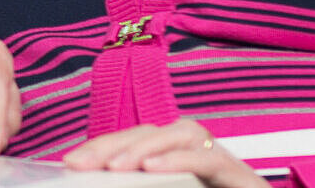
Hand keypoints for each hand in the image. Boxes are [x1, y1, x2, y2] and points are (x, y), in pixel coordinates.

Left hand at [62, 119, 266, 187]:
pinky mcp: (244, 176)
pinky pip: (209, 158)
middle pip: (154, 131)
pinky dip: (179, 160)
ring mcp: (224, 161)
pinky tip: (152, 169)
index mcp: (179, 162)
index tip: (70, 162)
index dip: (102, 147)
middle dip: (114, 144)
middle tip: (78, 163)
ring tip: (115, 167)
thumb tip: (100, 185)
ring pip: (183, 133)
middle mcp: (201, 153)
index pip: (137, 142)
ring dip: (145, 146)